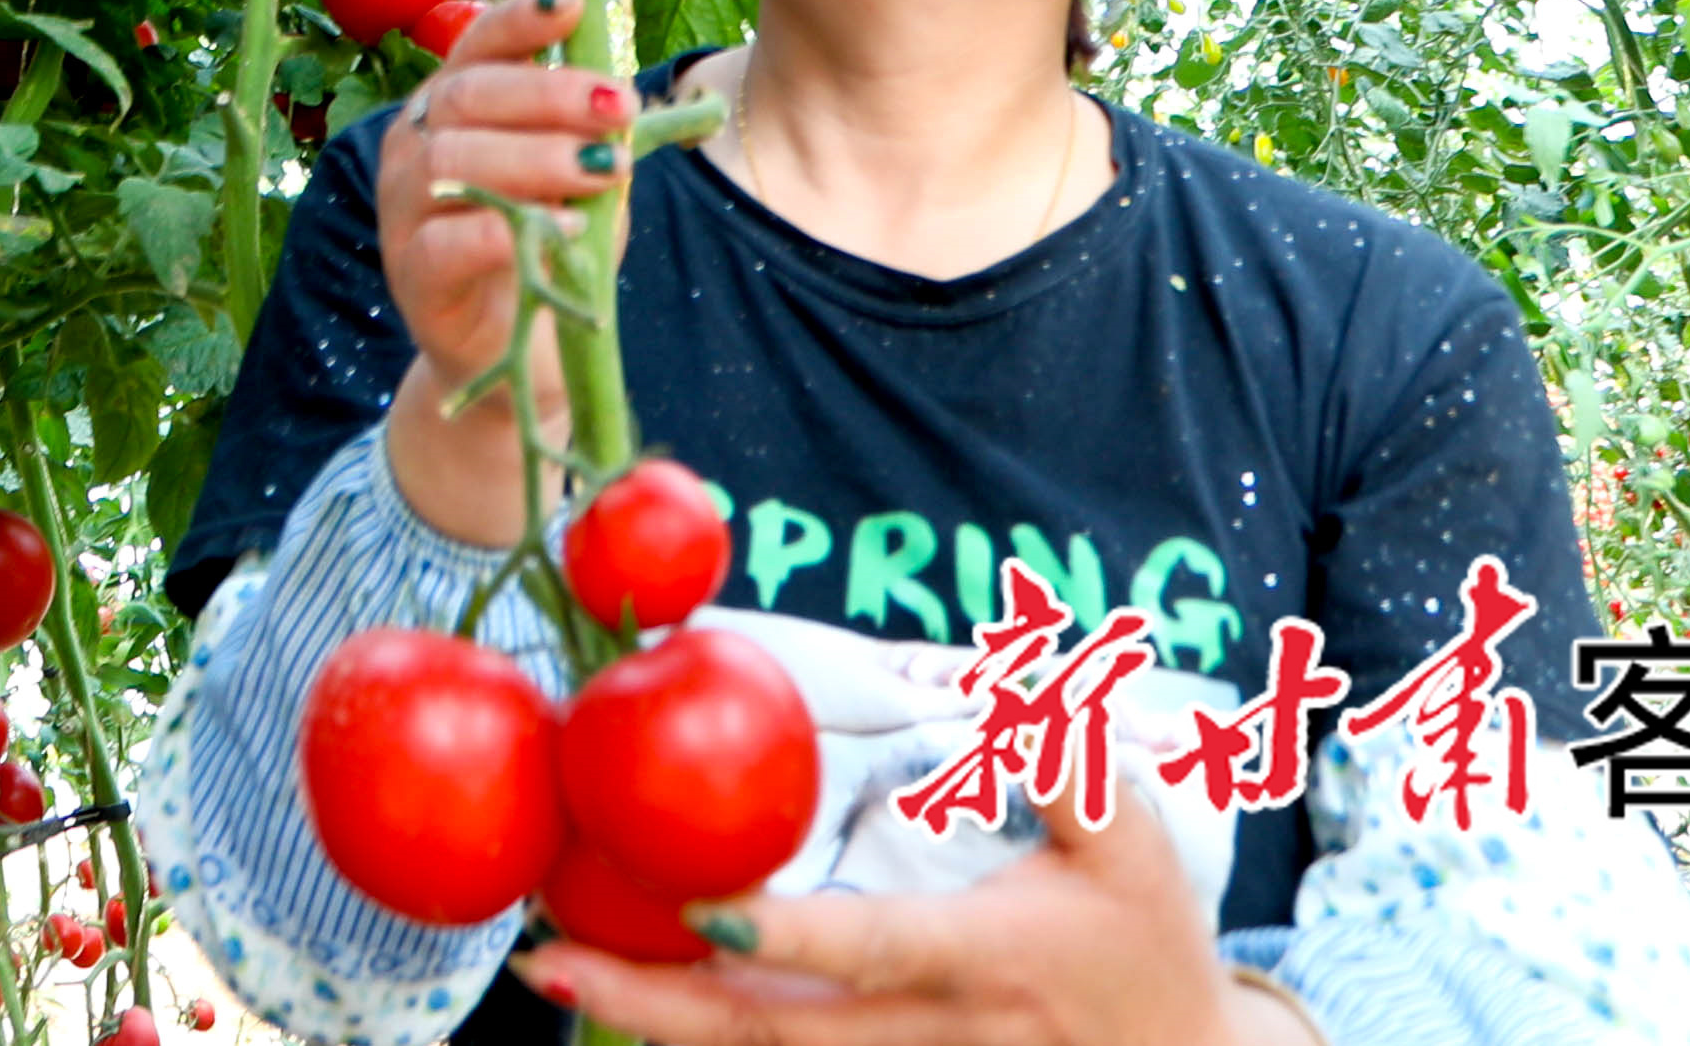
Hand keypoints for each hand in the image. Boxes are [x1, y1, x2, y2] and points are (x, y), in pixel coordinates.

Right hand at [372, 0, 615, 539]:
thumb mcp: (582, 183)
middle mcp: (414, 145)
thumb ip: (595, 140)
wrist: (509, 356)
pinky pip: (448, 242)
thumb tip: (623, 97)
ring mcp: (403, 209)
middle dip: (549, 94)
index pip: (478, 46)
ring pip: (454, 161)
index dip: (521, 19)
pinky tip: (564, 231)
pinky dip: (508, 231)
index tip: (574, 3)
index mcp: (452, 107)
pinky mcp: (412, 275)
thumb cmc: (546, 250)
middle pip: (468, 96)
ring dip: (536, 158)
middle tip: (618, 105)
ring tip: (603, 171)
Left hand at [512, 773, 1276, 1045]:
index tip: (701, 905)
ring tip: (553, 968)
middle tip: (544, 956)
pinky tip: (623, 998)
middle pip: (777, 1034)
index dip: (793, 937)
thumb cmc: (1146, 939)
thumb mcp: (1133, 843)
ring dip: (654, 1023)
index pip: (877, 950)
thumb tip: (1010, 679)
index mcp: (985, 959)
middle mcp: (932, 1032)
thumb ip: (1067, 763)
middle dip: (655, 1004)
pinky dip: (699, 1040)